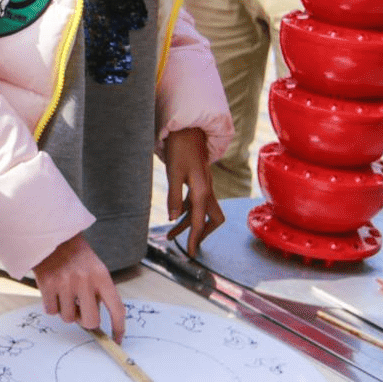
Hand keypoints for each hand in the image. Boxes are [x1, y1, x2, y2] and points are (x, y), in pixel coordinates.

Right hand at [32, 235, 125, 341]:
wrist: (50, 234)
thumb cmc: (74, 254)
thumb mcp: (94, 268)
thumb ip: (97, 292)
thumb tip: (93, 322)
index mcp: (102, 276)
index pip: (117, 308)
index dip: (119, 328)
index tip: (117, 340)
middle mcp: (85, 280)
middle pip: (91, 321)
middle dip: (85, 321)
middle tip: (79, 310)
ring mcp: (66, 283)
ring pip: (68, 318)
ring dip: (65, 310)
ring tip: (63, 293)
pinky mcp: (48, 285)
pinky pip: (51, 311)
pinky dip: (51, 305)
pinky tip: (52, 290)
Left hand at [162, 127, 224, 252]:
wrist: (187, 128)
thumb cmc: (180, 148)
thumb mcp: (173, 173)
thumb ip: (174, 197)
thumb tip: (174, 218)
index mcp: (202, 190)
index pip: (200, 221)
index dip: (196, 239)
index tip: (191, 253)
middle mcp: (207, 190)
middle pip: (212, 219)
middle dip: (201, 233)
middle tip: (188, 245)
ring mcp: (204, 186)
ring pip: (202, 211)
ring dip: (188, 224)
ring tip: (170, 234)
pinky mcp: (198, 182)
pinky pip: (196, 202)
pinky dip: (186, 211)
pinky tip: (175, 215)